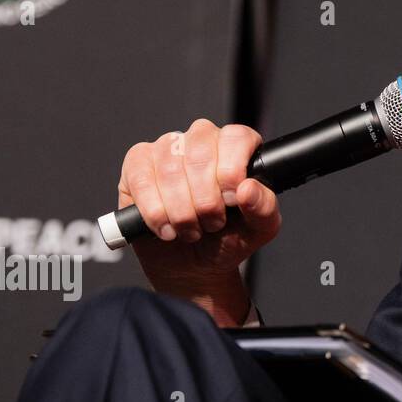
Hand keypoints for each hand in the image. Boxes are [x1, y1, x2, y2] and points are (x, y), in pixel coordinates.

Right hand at [118, 119, 281, 324]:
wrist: (194, 264)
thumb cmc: (229, 238)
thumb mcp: (259, 229)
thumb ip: (263, 207)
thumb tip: (249, 188)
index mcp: (237, 147)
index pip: (236, 137)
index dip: (232, 169)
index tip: (232, 199)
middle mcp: (202, 140)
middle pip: (200, 152)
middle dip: (205, 198)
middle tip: (212, 223)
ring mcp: (167, 149)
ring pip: (169, 166)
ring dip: (181, 209)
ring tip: (191, 229)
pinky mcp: (137, 164)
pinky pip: (140, 176)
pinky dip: (154, 209)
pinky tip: (167, 228)